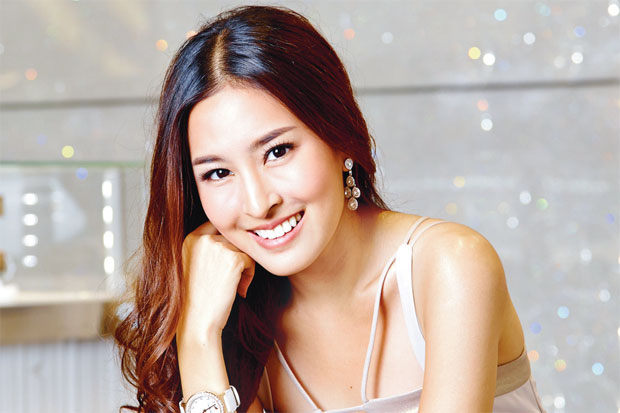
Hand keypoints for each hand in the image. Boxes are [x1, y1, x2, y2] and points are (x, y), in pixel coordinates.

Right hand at [176, 221, 254, 342]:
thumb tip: (235, 235)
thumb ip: (207, 247)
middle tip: (232, 280)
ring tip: (234, 286)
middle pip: (233, 238)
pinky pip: (251, 260)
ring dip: (244, 267)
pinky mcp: (233, 259)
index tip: (228, 262)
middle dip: (237, 256)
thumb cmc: (198, 297)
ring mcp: (218, 247)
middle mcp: (203, 239)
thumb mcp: (194, 265)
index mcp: (191, 238)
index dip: (228, 243)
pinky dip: (249, 275)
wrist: (197, 321)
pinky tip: (239, 290)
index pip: (218, 226)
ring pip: (244, 249)